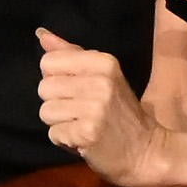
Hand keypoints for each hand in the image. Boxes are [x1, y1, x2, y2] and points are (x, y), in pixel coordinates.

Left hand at [34, 27, 165, 184]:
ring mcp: (95, 108)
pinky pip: (54, 134)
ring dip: (59, 123)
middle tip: (82, 112)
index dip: (56, 79)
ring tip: (82, 126)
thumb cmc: (120, 114)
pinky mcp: (88, 133)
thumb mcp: (102, 77)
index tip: (78, 91)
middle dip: (57, 103)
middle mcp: (100, 81)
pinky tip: (84, 140)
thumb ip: (70, 55)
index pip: (48, 62)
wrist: (146, 152)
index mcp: (104, 62)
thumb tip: (41, 34)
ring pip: (46, 111)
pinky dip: (65, 141)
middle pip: (44, 87)